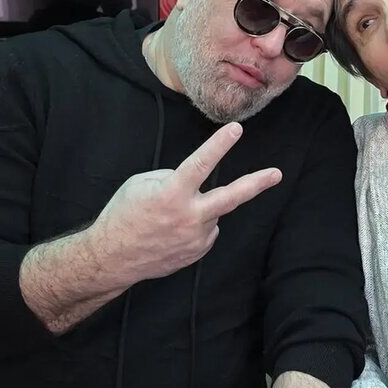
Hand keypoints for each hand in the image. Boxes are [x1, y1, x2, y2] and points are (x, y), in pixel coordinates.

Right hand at [88, 122, 280, 286]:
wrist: (111, 258)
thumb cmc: (123, 215)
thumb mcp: (141, 184)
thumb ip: (172, 177)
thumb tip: (195, 181)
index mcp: (171, 194)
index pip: (201, 164)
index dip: (220, 144)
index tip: (236, 129)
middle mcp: (188, 217)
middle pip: (230, 197)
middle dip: (256, 183)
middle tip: (276, 174)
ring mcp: (195, 237)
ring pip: (211, 212)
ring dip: (199, 208)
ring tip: (169, 218)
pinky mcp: (197, 251)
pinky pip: (205, 229)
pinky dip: (195, 225)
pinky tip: (173, 231)